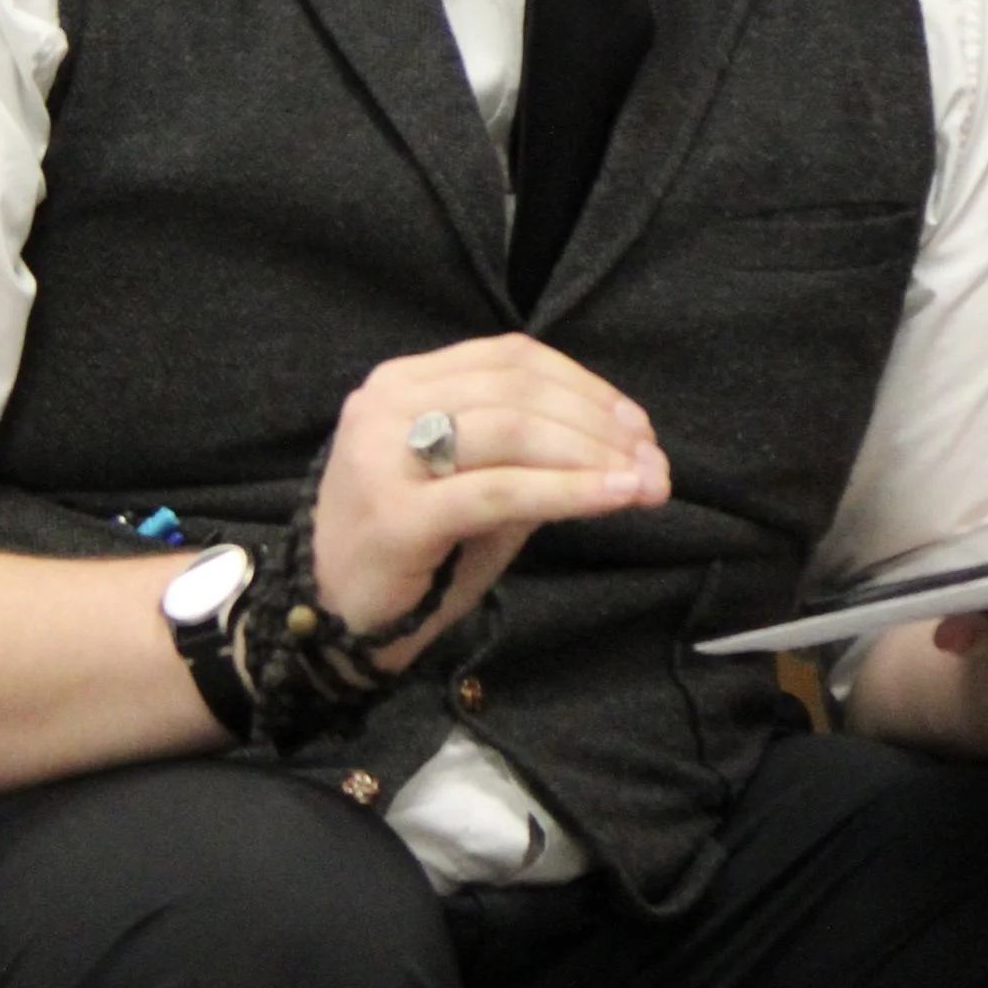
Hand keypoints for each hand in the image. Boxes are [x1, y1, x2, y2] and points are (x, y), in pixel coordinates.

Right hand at [310, 337, 669, 658]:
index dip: (585, 385)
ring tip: (645, 482)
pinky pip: (499, 491)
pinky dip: (566, 490)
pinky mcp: (397, 515)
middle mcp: (386, 404)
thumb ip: (530, 456)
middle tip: (655, 461)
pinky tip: (613, 497)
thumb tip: (623, 446)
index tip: (638, 424)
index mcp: (402, 383)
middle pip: (518, 390)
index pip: (510, 360)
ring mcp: (383, 456)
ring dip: (592, 454)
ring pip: (512, 431)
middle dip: (599, 423)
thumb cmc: (411, 556)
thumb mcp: (471, 487)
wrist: (331, 626)